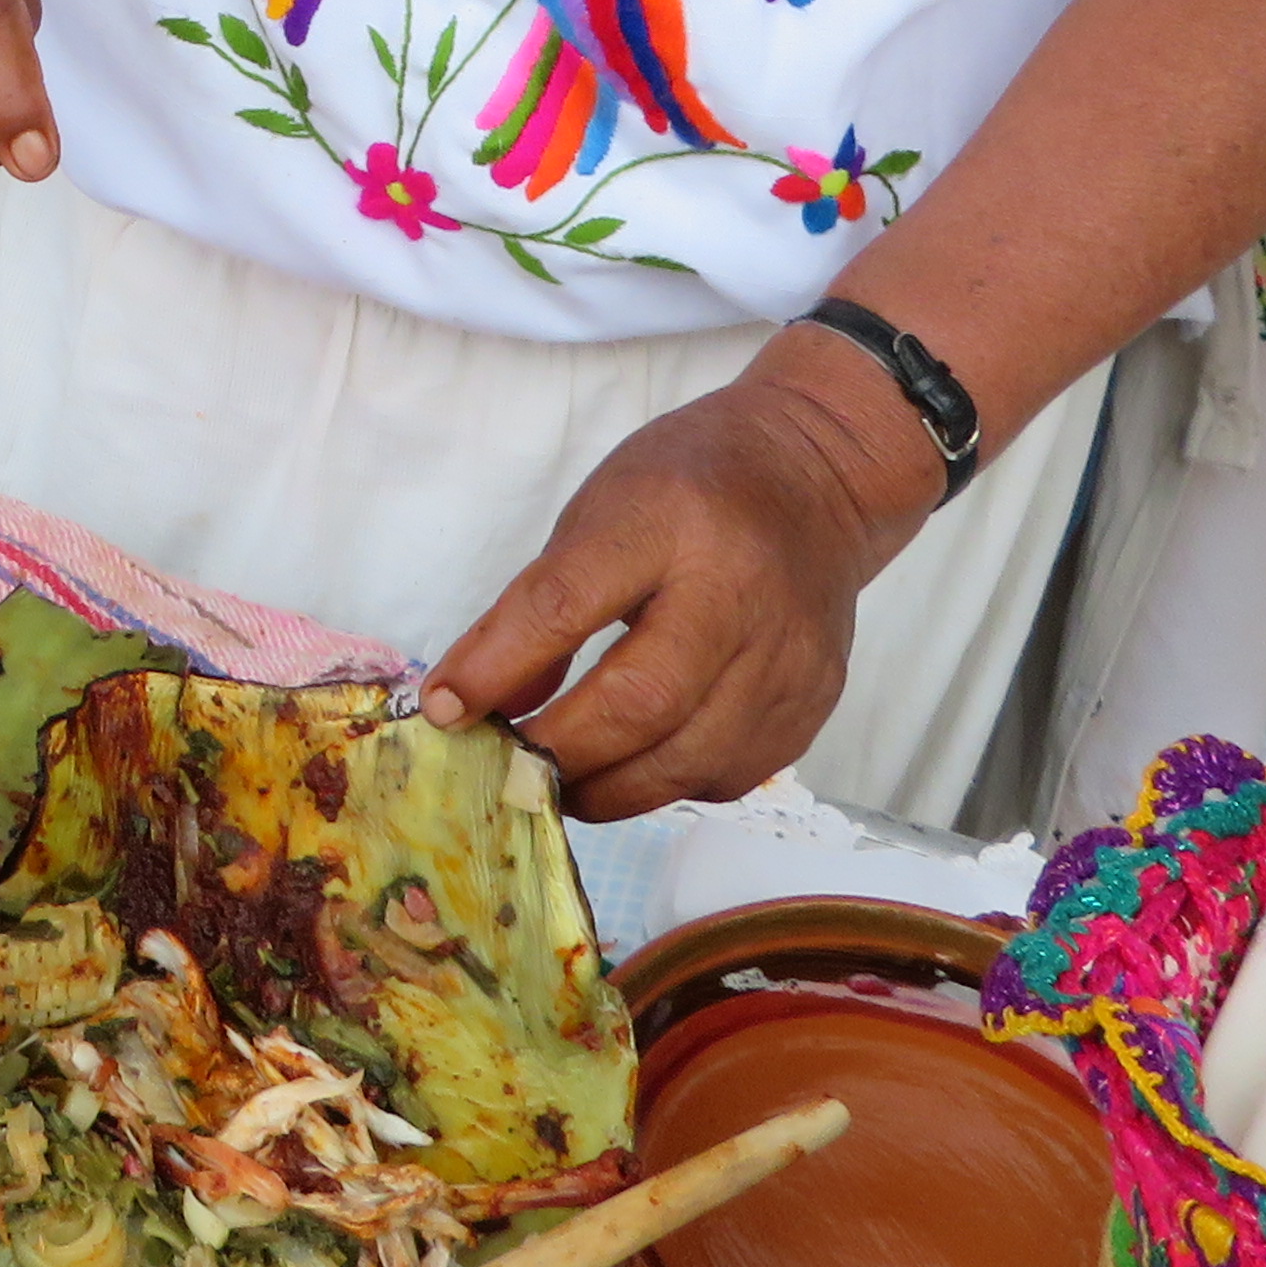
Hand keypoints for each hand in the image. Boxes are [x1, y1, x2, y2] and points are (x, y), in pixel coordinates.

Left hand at [417, 357, 933, 819]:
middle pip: (640, 702)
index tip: (446, 710)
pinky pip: (729, 774)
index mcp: (669, 517)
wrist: (819, 477)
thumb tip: (480, 704)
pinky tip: (639, 766)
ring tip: (562, 784)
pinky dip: (669, 784)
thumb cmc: (691, 485)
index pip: (566, 603)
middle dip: (561, 752)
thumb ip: (540, 605)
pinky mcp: (815, 702)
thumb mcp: (600, 509)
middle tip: (510, 771)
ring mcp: (788, 654)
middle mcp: (739, 589)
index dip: (497, 667)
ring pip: (688, 759)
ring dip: (610, 789)